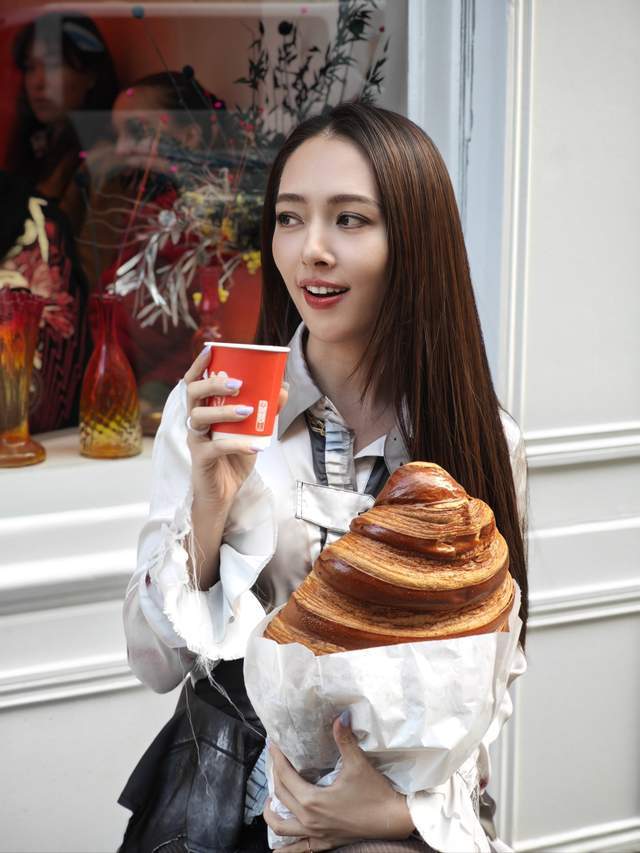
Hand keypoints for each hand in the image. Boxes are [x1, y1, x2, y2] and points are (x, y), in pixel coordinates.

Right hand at [184, 345, 287, 508]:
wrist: (224, 494)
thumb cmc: (234, 458)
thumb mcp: (253, 432)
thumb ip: (265, 411)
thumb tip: (284, 388)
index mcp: (205, 409)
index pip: (194, 382)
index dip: (199, 365)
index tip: (211, 350)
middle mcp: (196, 421)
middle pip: (192, 394)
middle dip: (213, 384)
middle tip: (237, 384)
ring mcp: (196, 440)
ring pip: (199, 417)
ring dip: (224, 411)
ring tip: (247, 411)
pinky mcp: (201, 459)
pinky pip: (216, 448)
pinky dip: (237, 444)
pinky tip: (255, 446)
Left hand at [263, 714, 414, 850]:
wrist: (392, 820)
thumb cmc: (375, 793)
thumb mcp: (357, 764)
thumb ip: (345, 739)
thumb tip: (340, 716)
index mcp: (312, 800)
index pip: (285, 776)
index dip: (277, 759)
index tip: (273, 745)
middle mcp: (309, 819)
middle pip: (280, 796)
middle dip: (274, 777)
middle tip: (275, 761)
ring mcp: (316, 834)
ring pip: (281, 828)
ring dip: (271, 814)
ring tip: (270, 801)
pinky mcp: (325, 843)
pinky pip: (299, 849)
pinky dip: (286, 848)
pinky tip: (279, 848)